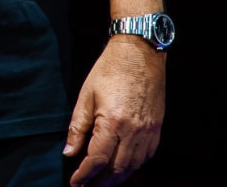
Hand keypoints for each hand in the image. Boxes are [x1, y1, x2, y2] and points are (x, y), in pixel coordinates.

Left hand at [64, 37, 165, 185]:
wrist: (140, 53)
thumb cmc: (109, 70)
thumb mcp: (85, 96)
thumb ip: (77, 128)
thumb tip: (69, 153)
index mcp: (113, 122)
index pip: (97, 160)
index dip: (84, 176)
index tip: (75, 184)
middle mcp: (134, 131)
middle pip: (117, 169)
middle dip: (100, 183)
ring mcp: (149, 131)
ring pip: (133, 166)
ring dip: (117, 179)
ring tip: (102, 183)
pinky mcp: (157, 128)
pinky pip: (146, 156)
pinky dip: (133, 167)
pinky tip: (122, 168)